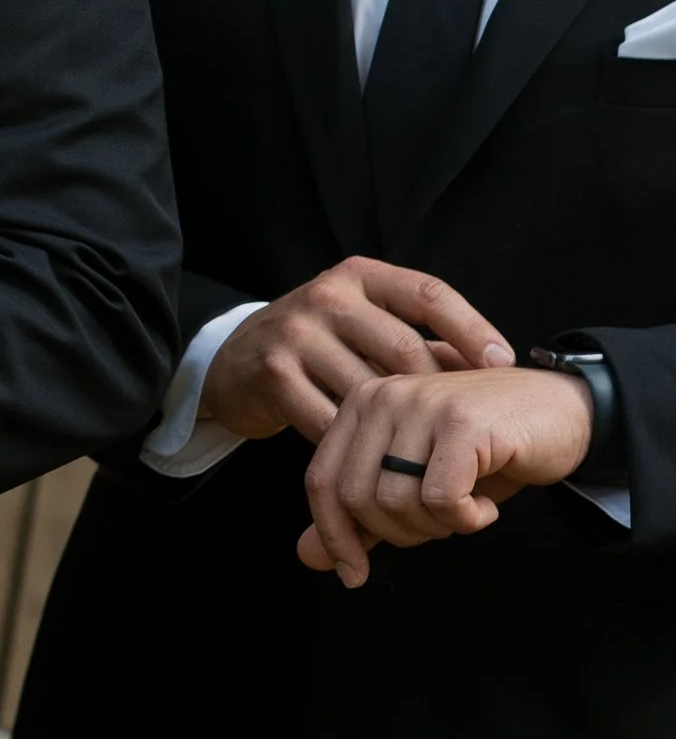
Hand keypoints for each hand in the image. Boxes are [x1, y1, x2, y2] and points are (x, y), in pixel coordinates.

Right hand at [198, 257, 511, 444]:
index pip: (427, 294)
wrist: (235, 362)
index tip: (504, 363)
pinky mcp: (274, 375)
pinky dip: (360, 446)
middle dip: (439, 394)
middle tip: (468, 430)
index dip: (470, 328)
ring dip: (401, 429)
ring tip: (431, 455)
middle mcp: (327, 297)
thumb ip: (417, 340)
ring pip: (371, 390)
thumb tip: (496, 368)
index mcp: (359, 276)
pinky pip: (332, 421)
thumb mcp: (364, 323)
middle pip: (404, 348)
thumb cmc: (322, 346)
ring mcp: (296, 334)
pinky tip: (378, 462)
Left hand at [298, 363, 598, 584]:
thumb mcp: (415, 484)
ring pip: (396, 502)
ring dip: (435, 527)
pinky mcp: (462, 423)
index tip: (354, 574)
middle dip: (397, 534)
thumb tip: (307, 557)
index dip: (334, 536)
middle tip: (439, 525)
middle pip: (357, 499)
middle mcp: (384, 395)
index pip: (322, 481)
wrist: (563, 415)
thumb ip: (361, 516)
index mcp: (362, 404)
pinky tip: (485, 505)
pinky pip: (441, 500)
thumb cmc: (486, 452)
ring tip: (465, 508)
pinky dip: (465, 519)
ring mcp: (422, 404)